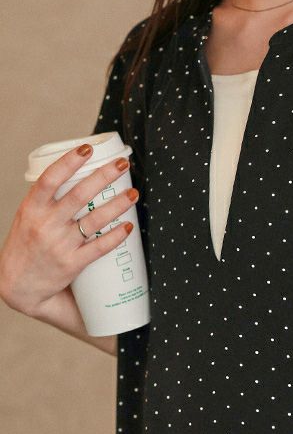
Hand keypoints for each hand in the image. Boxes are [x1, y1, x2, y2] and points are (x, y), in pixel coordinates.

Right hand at [0, 143, 137, 317]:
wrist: (17, 286)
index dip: (69, 162)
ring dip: (118, 204)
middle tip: (123, 164)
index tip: (87, 148)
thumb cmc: (26, 245)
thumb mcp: (27, 217)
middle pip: (80, 194)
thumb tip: (80, 174)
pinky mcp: (71, 264)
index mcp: (31, 208)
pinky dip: (116, 236)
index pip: (49, 179)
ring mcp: (59, 245)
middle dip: (104, 176)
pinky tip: (129, 226)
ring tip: (133, 193)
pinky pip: (99, 247)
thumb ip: (48, 199)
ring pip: (95, 219)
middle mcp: (45, 225)